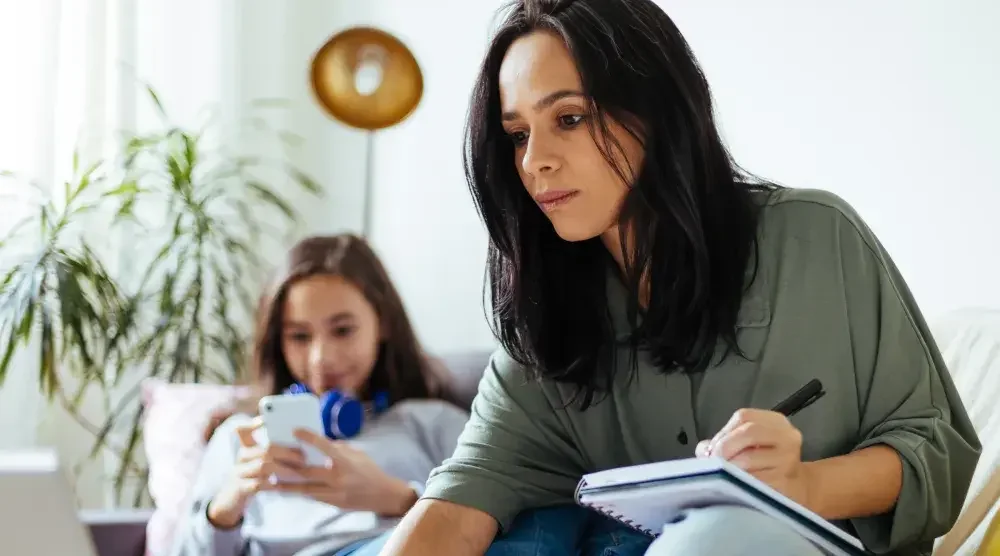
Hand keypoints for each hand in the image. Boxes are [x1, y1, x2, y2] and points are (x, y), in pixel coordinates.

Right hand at [207, 418, 305, 527]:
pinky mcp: (240, 489)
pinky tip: (280, 486)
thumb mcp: (257, 464)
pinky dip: (271, 485)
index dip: (254, 424)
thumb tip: (299, 447)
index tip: (267, 421)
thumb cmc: (251, 478)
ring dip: (283, 469)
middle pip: (265, 449)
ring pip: (262, 465)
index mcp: (246, 448)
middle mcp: (242, 458)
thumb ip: (271, 454)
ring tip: (297, 473)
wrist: (230, 502)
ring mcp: (239, 473)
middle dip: (286, 452)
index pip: (244, 430)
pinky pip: (257, 484)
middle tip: (302, 458)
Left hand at [274, 428, 417, 516]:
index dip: (308, 437)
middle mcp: (339, 477)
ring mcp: (336, 492)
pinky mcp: (334, 503)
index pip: (324, 445)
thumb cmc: (369, 470)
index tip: (294, 430)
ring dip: (287, 485)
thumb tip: (317, 443)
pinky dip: (300, 492)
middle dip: (288, 465)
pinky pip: (313, 497)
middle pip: (307, 471)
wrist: (383, 495)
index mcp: (345, 461)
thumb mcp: (356, 454)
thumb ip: (337, 449)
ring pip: (305, 488)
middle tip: (271, 460)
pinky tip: (288, 489)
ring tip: (270, 481)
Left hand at [695, 408, 813, 508]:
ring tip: (721, 476)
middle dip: (724, 447)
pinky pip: (754, 482)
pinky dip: (739, 484)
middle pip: (749, 432)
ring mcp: (789, 461)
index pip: (744, 417)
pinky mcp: (786, 483)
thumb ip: (724, 441)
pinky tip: (735, 488)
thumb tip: (703, 449)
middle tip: (712, 463)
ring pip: (749, 459)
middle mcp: (788, 437)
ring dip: (728, 469)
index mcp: (776, 422)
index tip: (711, 448)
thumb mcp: (749, 446)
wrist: (797, 490)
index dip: (723, 432)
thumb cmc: (765, 465)